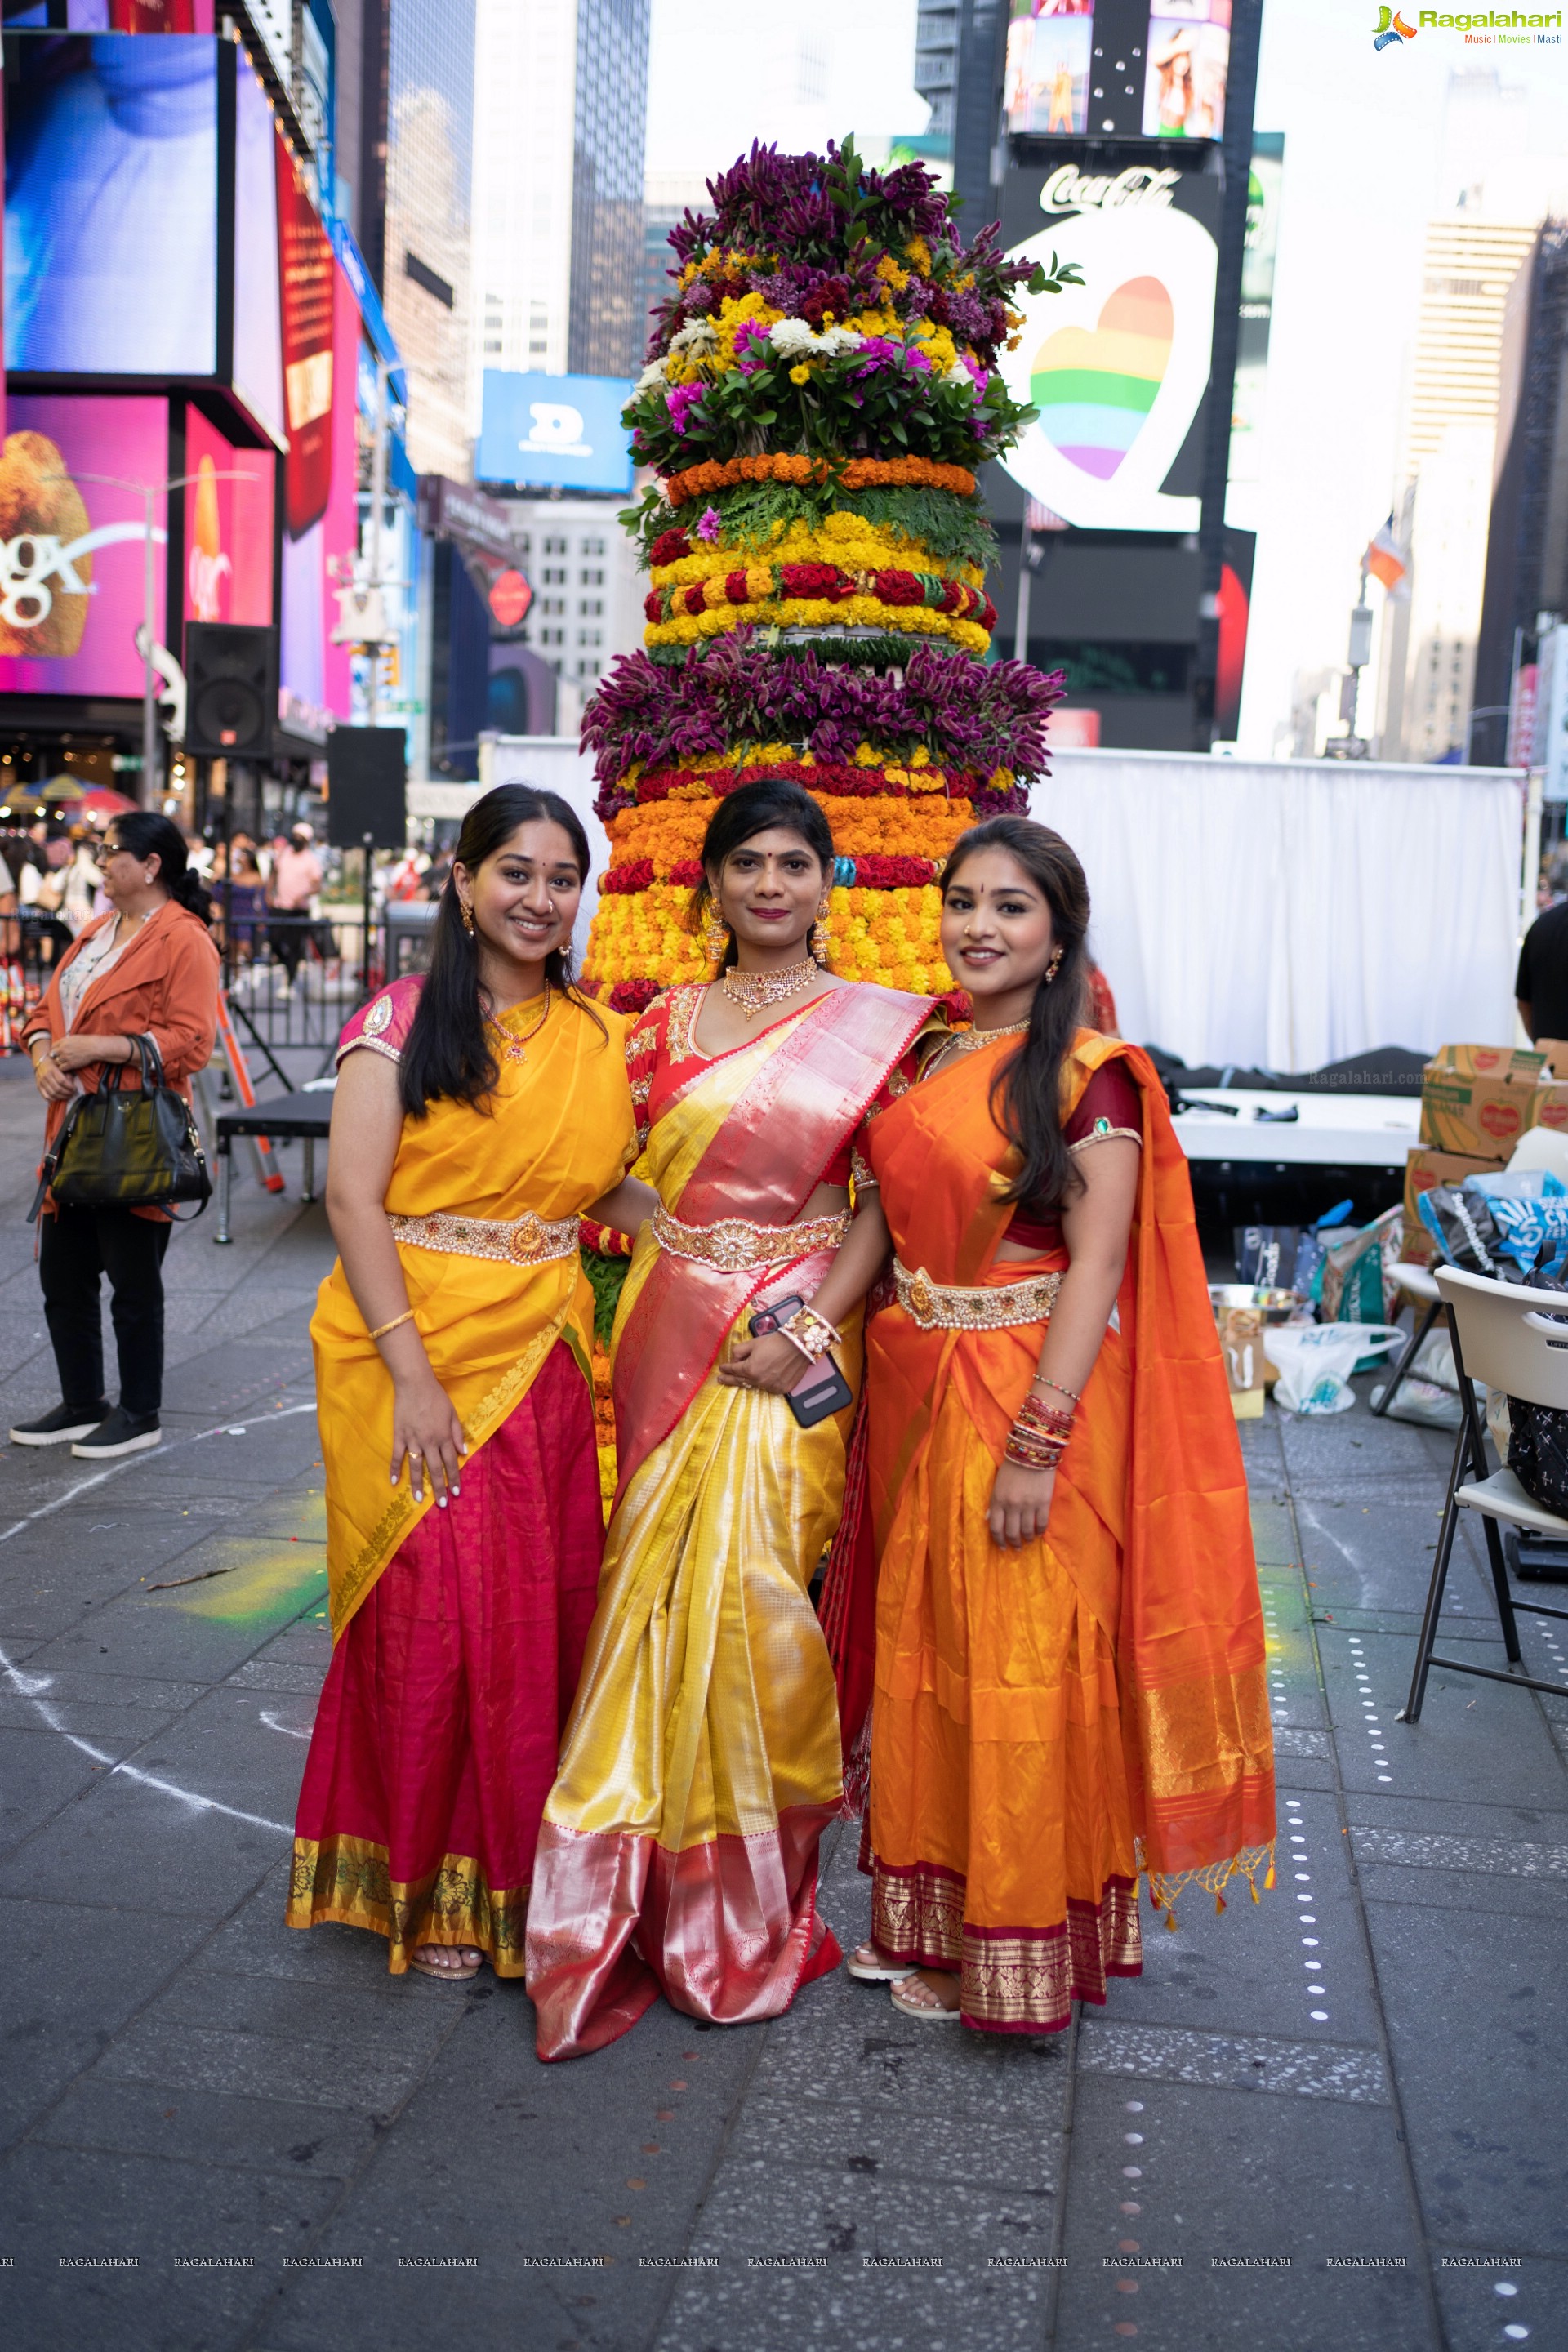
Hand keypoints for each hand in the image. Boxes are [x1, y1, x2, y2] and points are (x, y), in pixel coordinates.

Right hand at [33, 1053, 74, 1102]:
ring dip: (62, 1097)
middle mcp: (46, 1076)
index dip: (70, 1087)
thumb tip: (71, 1084)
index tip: (75, 1088)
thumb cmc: (54, 1064)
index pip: (62, 1081)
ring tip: (67, 1096)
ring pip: (52, 1094)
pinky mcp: (38, 1087)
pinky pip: (46, 1096)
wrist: (41, 1062)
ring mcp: (41, 1082)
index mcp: (52, 1070)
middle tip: (72, 1093)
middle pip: (58, 1089)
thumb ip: (67, 1074)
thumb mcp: (62, 1066)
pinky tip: (59, 1097)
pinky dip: (54, 1099)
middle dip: (67, 1093)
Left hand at [49, 1034, 125, 1073]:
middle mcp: (62, 1049)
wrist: (94, 1048)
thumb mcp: (73, 1037)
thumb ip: (65, 1041)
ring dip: (59, 1064)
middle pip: (52, 1055)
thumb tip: (61, 1044)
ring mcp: (66, 1057)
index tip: (56, 1054)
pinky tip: (68, 1068)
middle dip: (55, 1058)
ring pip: (56, 1062)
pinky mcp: (70, 1064)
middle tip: (59, 1060)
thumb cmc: (86, 1042)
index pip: (52, 1047)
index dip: (54, 1051)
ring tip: (64, 1064)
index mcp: (63, 1041)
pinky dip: (64, 1069)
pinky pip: (61, 1068)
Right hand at [390, 1370, 466, 1506]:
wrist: (414, 1383)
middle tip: (442, 1504)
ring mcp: (413, 1440)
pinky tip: (393, 1481)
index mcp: (444, 1436)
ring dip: (417, 1485)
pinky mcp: (399, 1435)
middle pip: (435, 1469)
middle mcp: (429, 1441)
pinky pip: (397, 1455)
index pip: (451, 1462)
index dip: (454, 1478)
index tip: (457, 1493)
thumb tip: (463, 1453)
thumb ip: (457, 1434)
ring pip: (416, 1467)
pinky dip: (394, 1468)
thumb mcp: (452, 1413)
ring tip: (419, 1500)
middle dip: (439, 1488)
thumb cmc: (436, 1396)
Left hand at [717, 1332, 810, 1395]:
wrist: (799, 1345)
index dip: (727, 1368)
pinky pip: (769, 1387)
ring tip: (742, 1378)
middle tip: (721, 1380)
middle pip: (741, 1381)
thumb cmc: (775, 1342)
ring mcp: (771, 1386)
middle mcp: (759, 1381)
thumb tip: (734, 1360)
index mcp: (750, 1369)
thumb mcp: (753, 1343)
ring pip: (756, 1385)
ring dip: (749, 1380)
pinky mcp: (782, 1389)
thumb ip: (739, 1351)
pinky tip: (762, 1378)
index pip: (734, 1370)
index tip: (722, 1368)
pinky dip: (765, 1383)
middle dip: (730, 1379)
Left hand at [988, 1461, 1056, 1549]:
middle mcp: (1012, 1505)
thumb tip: (988, 1519)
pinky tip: (1039, 1533)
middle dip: (1014, 1543)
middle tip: (1017, 1548)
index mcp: (998, 1500)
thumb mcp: (997, 1484)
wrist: (1033, 1452)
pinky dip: (1040, 1531)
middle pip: (1011, 1532)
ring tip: (1028, 1541)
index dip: (998, 1540)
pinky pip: (1042, 1524)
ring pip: (1027, 1531)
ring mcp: (1028, 1505)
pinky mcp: (1043, 1503)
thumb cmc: (1012, 1466)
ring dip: (1027, 1539)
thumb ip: (994, 1503)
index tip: (1002, 1547)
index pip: (995, 1527)